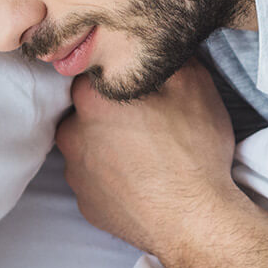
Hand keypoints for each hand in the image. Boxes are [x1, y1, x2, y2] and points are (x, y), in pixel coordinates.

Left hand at [55, 58, 266, 267]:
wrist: (195, 221)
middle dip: (111, 112)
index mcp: (92, 98)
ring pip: (88, 146)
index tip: (140, 88)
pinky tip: (141, 180)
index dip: (118, 76)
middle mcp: (72, 133)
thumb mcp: (194, 86)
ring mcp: (76, 173)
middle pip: (87, 110)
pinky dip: (112, 178)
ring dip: (109, 146)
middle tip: (148, 122)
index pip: (94, 72)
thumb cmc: (193, 152)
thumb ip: (166, 57)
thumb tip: (155, 46)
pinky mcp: (86, 204)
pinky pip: (95, 181)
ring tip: (146, 154)